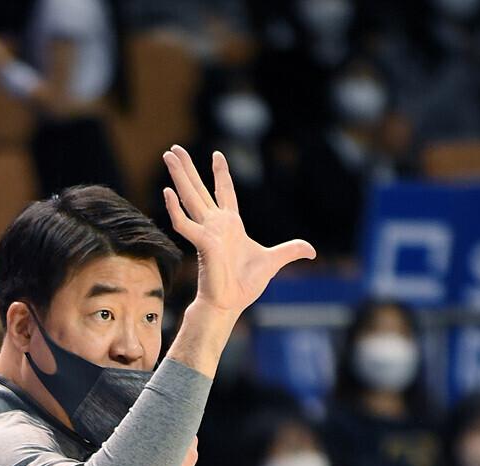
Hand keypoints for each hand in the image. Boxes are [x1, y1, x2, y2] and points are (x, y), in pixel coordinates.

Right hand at [162, 144, 315, 318]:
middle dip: (188, 168)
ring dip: (179, 177)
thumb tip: (312, 251)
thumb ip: (291, 251)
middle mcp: (216, 224)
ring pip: (189, 198)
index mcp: (231, 225)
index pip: (225, 192)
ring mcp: (207, 232)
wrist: (230, 303)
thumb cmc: (245, 285)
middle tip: (174, 149)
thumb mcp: (274, 261)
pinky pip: (185, 224)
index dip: (221, 174)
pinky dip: (176, 209)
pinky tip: (167, 192)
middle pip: (199, 189)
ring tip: (167, 155)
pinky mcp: (202, 244)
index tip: (217, 155)